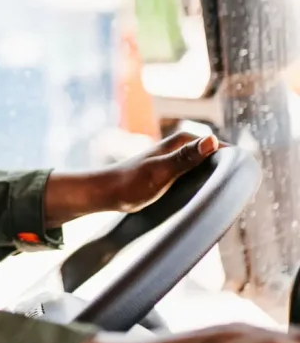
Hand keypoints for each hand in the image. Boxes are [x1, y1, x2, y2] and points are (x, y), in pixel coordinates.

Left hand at [44, 132, 220, 228]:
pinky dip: (202, 186)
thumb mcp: (161, 172)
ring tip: (216, 201)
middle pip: (216, 159)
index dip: (233, 165)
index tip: (237, 186)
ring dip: (214, 182)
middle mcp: (182, 146)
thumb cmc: (130, 183)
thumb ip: (185, 158)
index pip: (222, 148)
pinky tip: (203, 201)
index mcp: (184, 140)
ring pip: (207, 168)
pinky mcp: (172, 172)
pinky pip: (196, 177)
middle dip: (225, 175)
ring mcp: (177, 159)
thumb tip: (212, 140)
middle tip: (227, 199)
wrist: (105, 193)